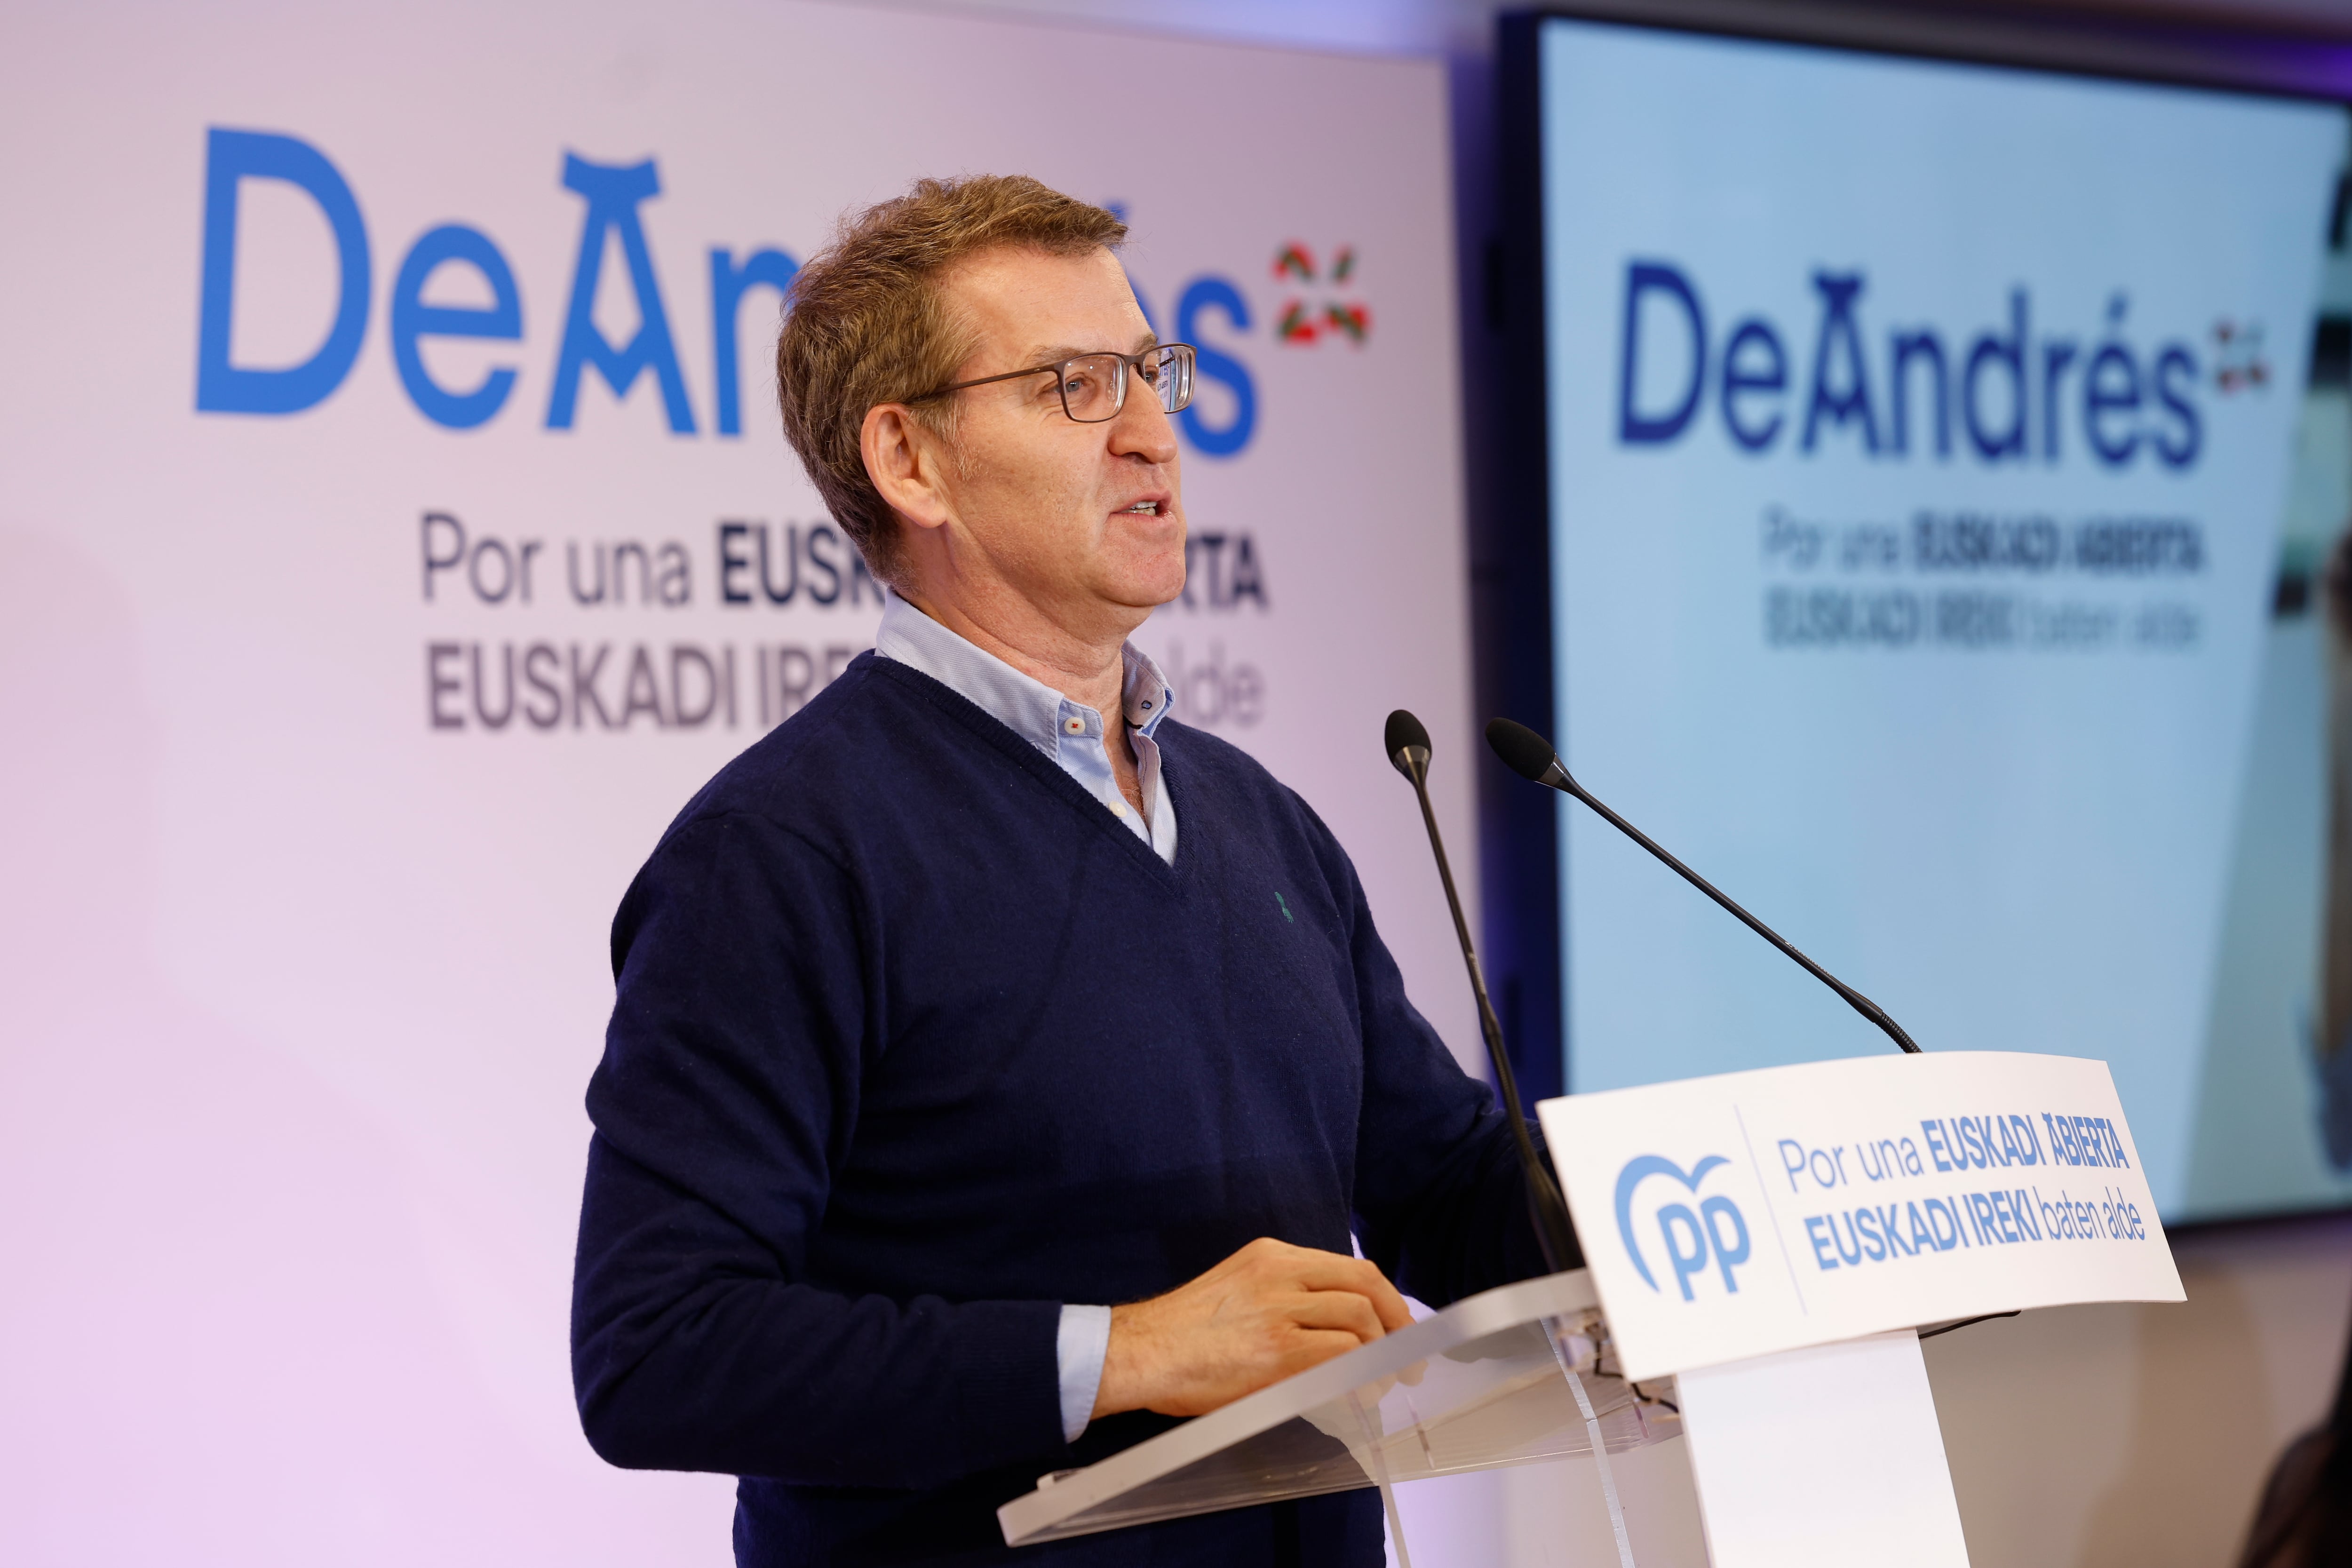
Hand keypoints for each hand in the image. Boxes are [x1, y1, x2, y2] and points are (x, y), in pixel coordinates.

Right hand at [1092, 1237, 1413, 1419]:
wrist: (1141, 1351)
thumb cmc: (1183, 1331)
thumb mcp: (1237, 1288)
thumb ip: (1283, 1297)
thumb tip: (1332, 1328)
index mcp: (1271, 1255)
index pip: (1349, 1266)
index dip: (1385, 1298)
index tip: (1397, 1324)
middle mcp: (1280, 1273)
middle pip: (1365, 1286)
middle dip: (1397, 1322)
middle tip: (1407, 1356)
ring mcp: (1280, 1310)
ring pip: (1358, 1319)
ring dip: (1381, 1354)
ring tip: (1381, 1382)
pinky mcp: (1278, 1351)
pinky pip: (1340, 1357)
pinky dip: (1360, 1374)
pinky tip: (1360, 1391)